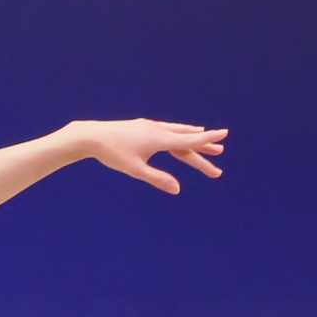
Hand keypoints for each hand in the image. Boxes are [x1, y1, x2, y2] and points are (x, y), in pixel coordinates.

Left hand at [80, 119, 227, 193]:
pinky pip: (165, 129)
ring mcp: (150, 126)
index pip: (190, 140)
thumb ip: (158, 179)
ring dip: (191, 135)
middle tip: (220, 152)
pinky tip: (176, 132)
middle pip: (186, 139)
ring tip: (203, 135)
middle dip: (203, 146)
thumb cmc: (113, 154)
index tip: (224, 134)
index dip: (208, 139)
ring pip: (176, 131)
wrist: (92, 136)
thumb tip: (177, 189)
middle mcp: (158, 130)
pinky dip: (176, 131)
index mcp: (160, 139)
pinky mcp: (141, 126)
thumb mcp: (136, 170)